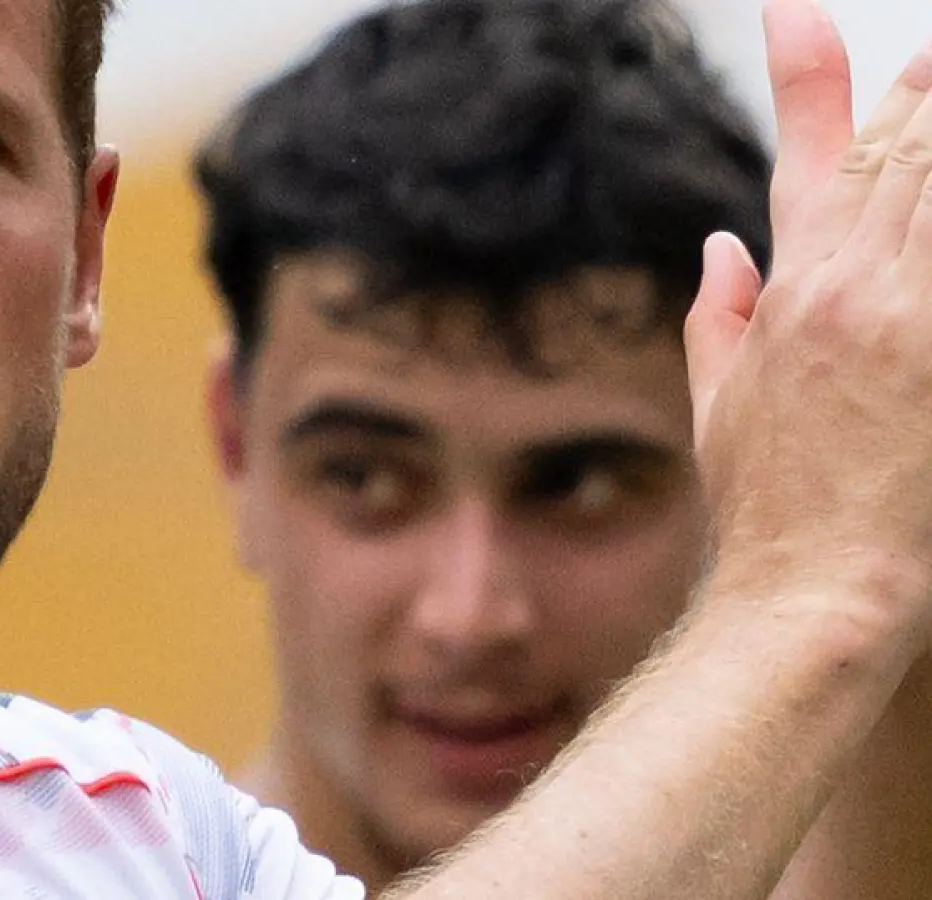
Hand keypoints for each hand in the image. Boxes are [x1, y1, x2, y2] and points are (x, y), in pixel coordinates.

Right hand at [686, 0, 931, 648]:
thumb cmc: (768, 508)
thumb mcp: (719, 408)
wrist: (815, 591)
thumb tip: (720, 246)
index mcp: (789, 292)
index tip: (798, 9)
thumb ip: (718, 316)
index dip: (809, 70)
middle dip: (922, 85)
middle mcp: (851, 287)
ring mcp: (910, 318)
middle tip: (930, 48)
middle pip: (901, 144)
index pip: (804, 151)